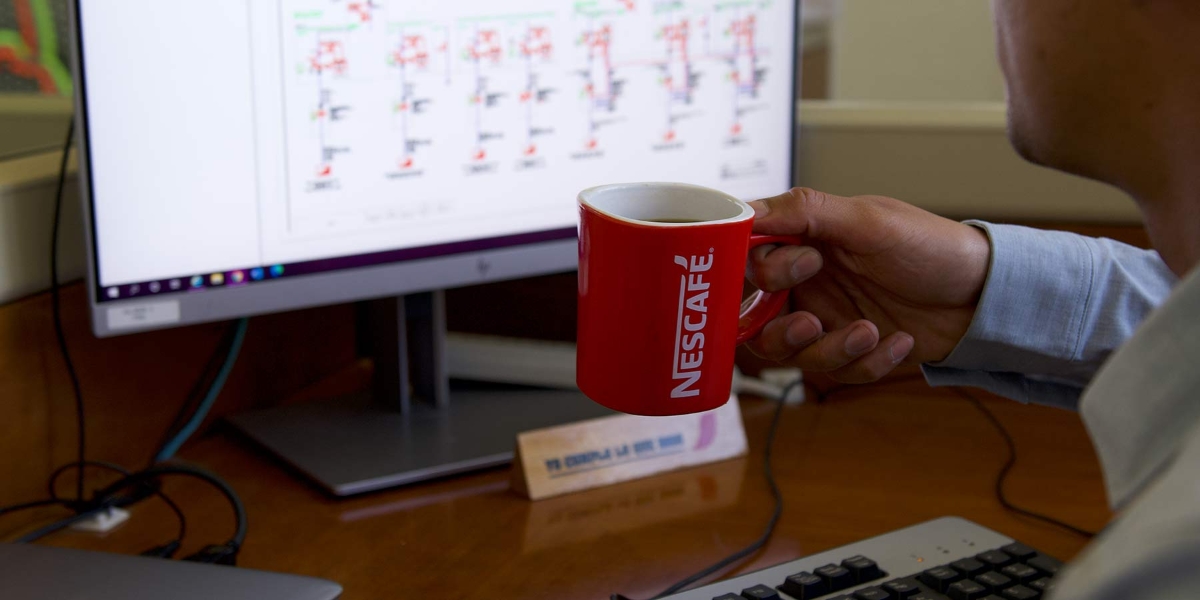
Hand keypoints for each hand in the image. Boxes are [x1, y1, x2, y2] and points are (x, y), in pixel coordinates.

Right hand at [745, 188, 990, 382]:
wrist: (983, 294)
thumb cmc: (930, 246)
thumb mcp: (869, 221)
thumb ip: (805, 212)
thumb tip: (748, 210)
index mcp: (804, 242)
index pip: (750, 261)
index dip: (767, 271)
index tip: (807, 265)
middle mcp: (807, 284)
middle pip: (757, 321)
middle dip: (782, 331)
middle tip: (813, 323)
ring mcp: (827, 320)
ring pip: (792, 356)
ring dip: (827, 351)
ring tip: (867, 333)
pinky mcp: (850, 352)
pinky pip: (836, 373)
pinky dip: (866, 363)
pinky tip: (900, 341)